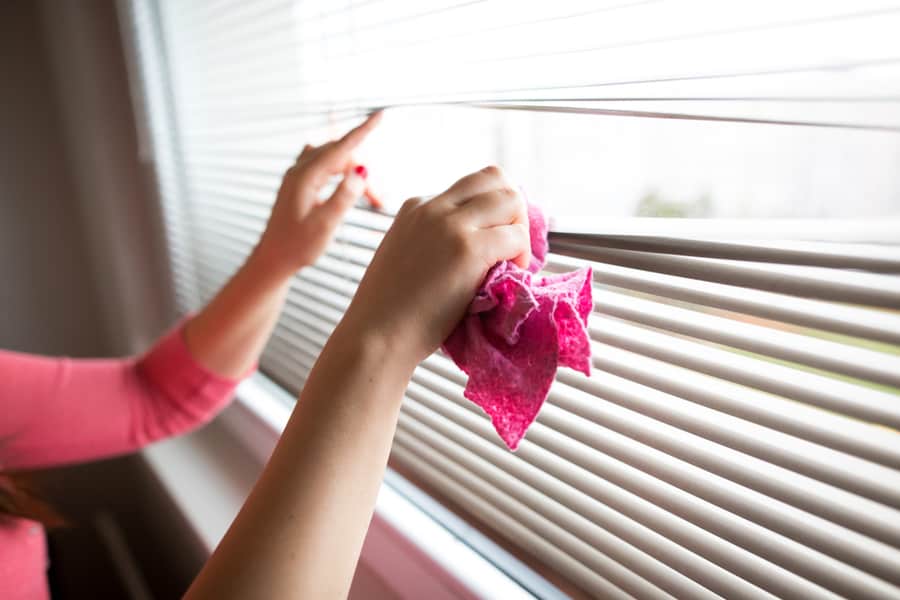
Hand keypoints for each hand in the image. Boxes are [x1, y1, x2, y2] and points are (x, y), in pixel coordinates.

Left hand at [254, 112, 381, 277]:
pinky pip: (323, 163)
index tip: (381, 114)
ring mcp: (296, 175)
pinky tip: (345, 175)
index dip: (363, 131)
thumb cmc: (298, 247)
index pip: (341, 147)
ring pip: (333, 160)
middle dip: (363, 172)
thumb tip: (362, 171)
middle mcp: (299, 171)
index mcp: (306, 177)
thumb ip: (344, 197)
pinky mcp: (298, 183)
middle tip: (379, 201)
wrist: (273, 259)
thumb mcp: (325, 225)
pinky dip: (340, 167)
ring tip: (370, 198)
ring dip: (353, 172)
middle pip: (340, 156)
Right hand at [342, 166, 529, 365]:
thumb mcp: (408, 257)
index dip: (493, 211)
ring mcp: (451, 225)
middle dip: (514, 209)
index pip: (471, 187)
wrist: (375, 336)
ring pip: (511, 199)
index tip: (496, 239)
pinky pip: (516, 236)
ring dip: (521, 229)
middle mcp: (433, 206)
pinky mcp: (468, 249)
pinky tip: (508, 277)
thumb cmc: (390, 311)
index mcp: (417, 206)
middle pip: (495, 178)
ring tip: (511, 262)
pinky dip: (522, 255)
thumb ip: (435, 241)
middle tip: (511, 246)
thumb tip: (477, 247)